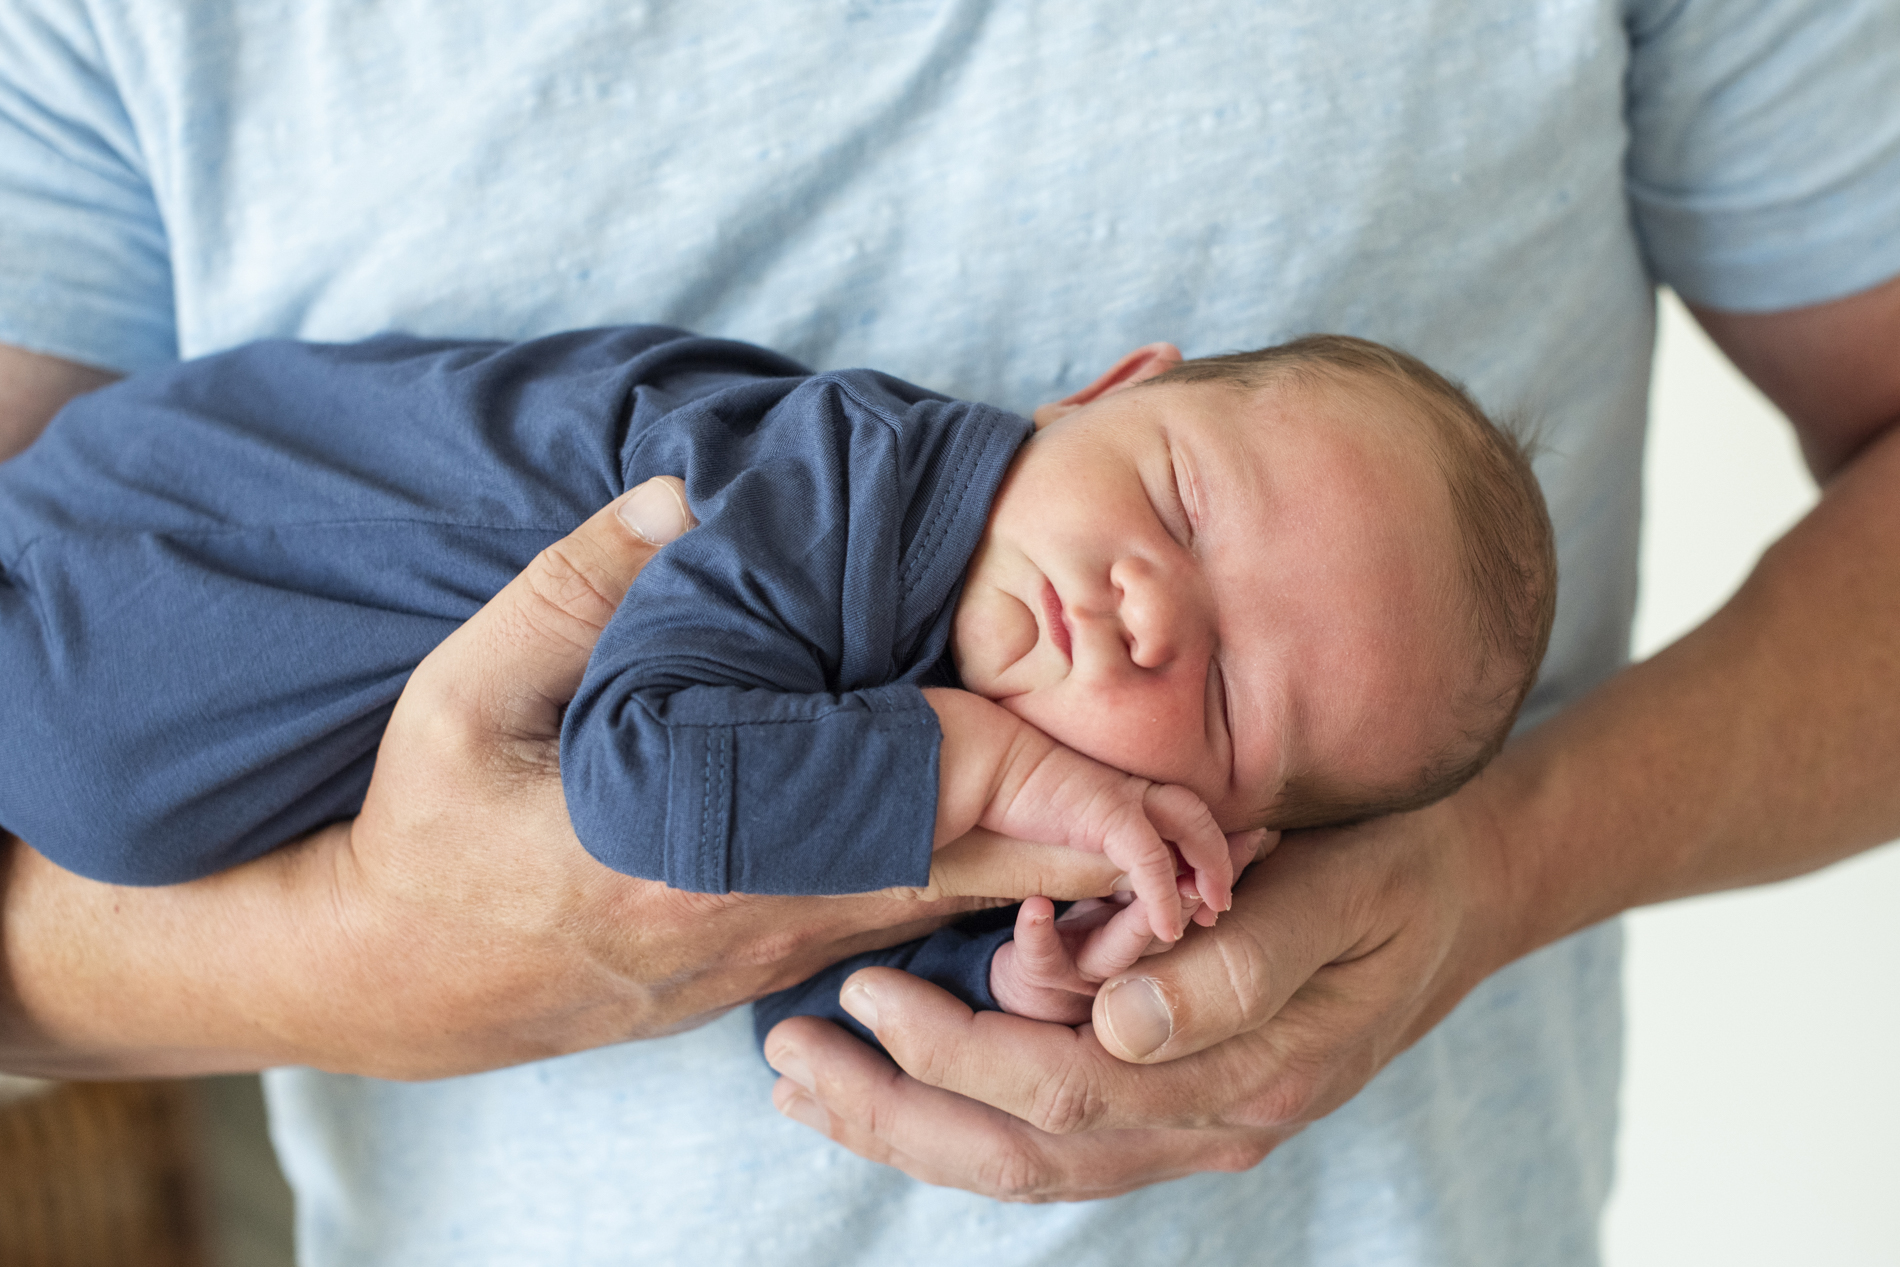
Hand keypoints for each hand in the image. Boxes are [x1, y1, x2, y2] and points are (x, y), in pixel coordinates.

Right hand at [2, 477, 1127, 1079]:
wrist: (412, 977)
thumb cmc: (439, 832)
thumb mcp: (466, 697)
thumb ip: (575, 590)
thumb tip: (687, 496)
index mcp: (728, 842)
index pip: (932, 801)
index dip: (1059, 788)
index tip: (1168, 785)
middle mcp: (790, 906)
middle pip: (992, 870)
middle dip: (1119, 852)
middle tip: (1240, 825)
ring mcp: (799, 940)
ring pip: (975, 905)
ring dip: (1085, 877)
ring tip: (1198, 846)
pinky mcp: (793, 946)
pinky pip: (930, 918)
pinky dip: (1017, 893)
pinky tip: (1084, 872)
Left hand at [763, 793, 1520, 1199]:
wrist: (1472, 887)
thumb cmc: (1401, 868)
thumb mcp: (1340, 894)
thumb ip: (1239, 962)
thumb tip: (1119, 1025)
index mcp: (1250, 1074)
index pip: (1070, 1088)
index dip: (958, 1052)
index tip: (865, 996)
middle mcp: (1217, 1124)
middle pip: (1030, 1149)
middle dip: (898, 1114)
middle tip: (788, 1059)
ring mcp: (1201, 1125)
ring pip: (1034, 1160)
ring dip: (913, 1130)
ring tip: (808, 1087)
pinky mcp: (1188, 1105)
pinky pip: (1062, 1137)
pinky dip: (968, 1121)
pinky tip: (900, 1091)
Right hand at [980, 730, 1236, 943]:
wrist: (965, 765)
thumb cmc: (991, 804)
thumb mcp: (1049, 845)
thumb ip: (1087, 860)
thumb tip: (1121, 885)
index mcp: (1113, 792)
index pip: (1175, 813)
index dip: (1198, 844)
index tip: (1212, 879)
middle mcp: (1125, 789)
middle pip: (1196, 814)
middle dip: (1222, 851)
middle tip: (1228, 894)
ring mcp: (1120, 797)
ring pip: (1191, 828)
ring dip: (1211, 868)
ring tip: (1215, 908)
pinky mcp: (1106, 812)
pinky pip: (1151, 859)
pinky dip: (1164, 894)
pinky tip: (1168, 928)